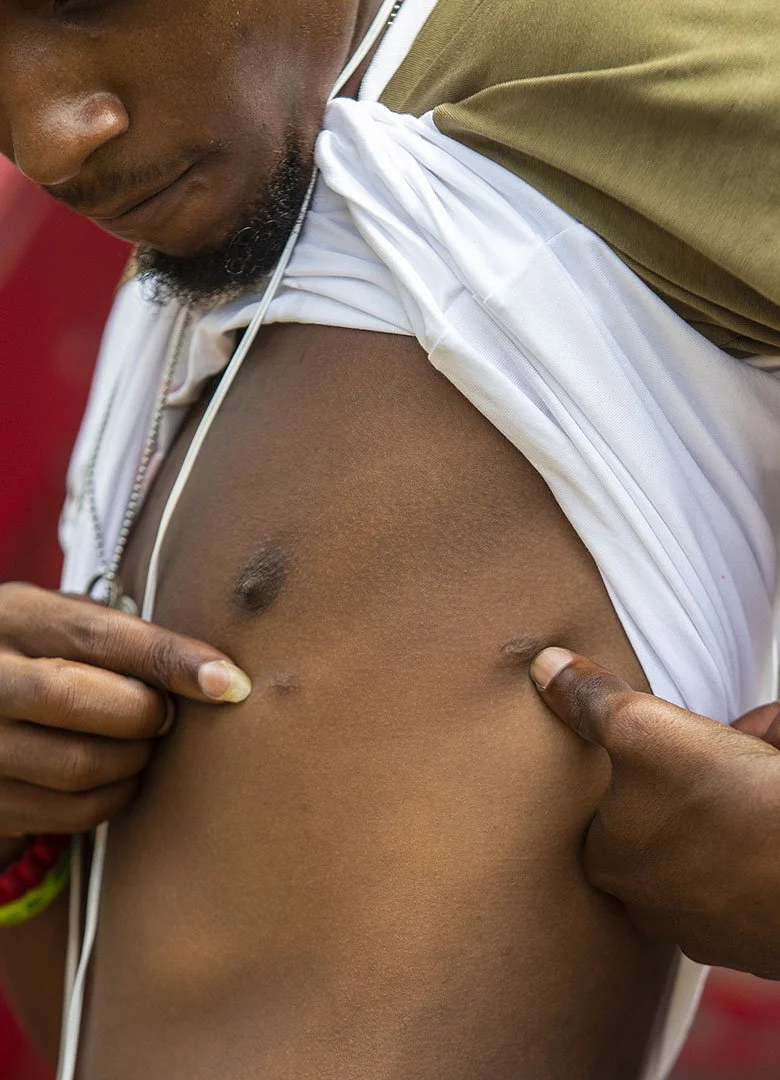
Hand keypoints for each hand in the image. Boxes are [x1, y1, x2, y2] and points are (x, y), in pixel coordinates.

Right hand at [0, 582, 250, 842]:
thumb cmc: (40, 652)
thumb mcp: (62, 622)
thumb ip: (120, 636)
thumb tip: (212, 674)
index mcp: (13, 620)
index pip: (97, 637)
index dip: (170, 660)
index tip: (228, 681)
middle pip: (80, 701)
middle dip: (146, 712)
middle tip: (167, 712)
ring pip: (79, 766)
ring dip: (136, 757)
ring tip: (143, 739)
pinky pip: (72, 812)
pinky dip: (117, 795)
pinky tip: (122, 774)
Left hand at [530, 647, 779, 979]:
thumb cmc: (723, 801)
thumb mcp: (642, 728)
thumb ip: (588, 700)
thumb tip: (544, 666)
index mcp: (607, 860)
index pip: (608, 800)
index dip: (646, 754)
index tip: (675, 736)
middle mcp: (649, 905)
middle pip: (667, 813)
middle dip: (700, 765)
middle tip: (730, 737)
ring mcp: (706, 925)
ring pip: (715, 834)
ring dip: (737, 785)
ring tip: (766, 753)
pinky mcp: (754, 932)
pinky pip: (754, 858)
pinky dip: (767, 821)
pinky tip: (777, 789)